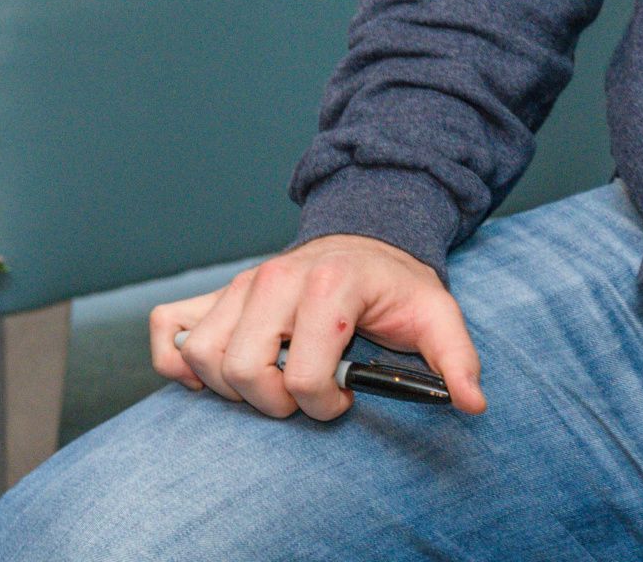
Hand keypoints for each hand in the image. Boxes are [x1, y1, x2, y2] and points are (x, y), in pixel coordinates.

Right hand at [152, 233, 484, 421]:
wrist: (364, 240)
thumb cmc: (394, 286)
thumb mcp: (435, 315)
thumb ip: (455, 358)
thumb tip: (471, 402)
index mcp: (332, 284)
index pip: (304, 371)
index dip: (322, 403)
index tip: (343, 398)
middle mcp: (277, 278)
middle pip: (244, 369)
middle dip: (274, 401)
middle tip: (303, 395)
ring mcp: (241, 285)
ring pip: (203, 356)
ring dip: (232, 387)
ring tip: (273, 382)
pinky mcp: (217, 293)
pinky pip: (171, 328)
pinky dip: (180, 360)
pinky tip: (220, 372)